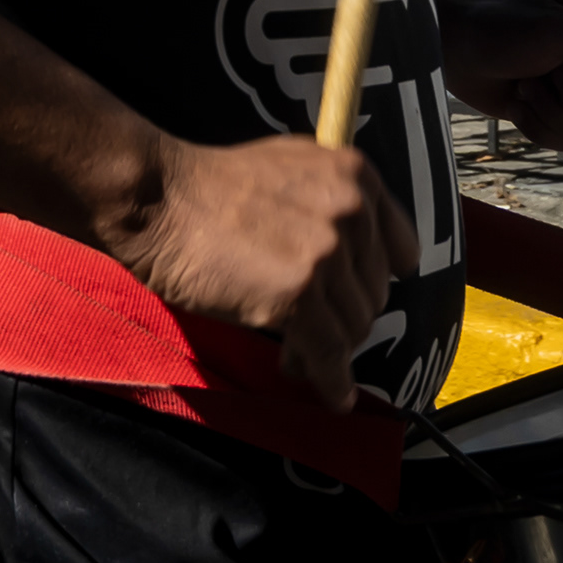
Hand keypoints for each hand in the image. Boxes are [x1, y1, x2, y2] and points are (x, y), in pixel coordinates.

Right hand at [110, 133, 415, 411]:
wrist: (163, 201)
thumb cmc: (214, 185)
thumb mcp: (291, 166)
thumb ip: (331, 200)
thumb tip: (352, 254)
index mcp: (355, 176)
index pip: (400, 249)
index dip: (376, 280)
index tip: (359, 298)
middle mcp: (351, 212)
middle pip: (374, 294)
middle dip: (343, 317)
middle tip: (309, 329)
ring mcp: (327, 254)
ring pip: (354, 327)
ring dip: (330, 349)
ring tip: (296, 354)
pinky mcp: (299, 296)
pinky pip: (330, 353)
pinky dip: (333, 381)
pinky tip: (333, 396)